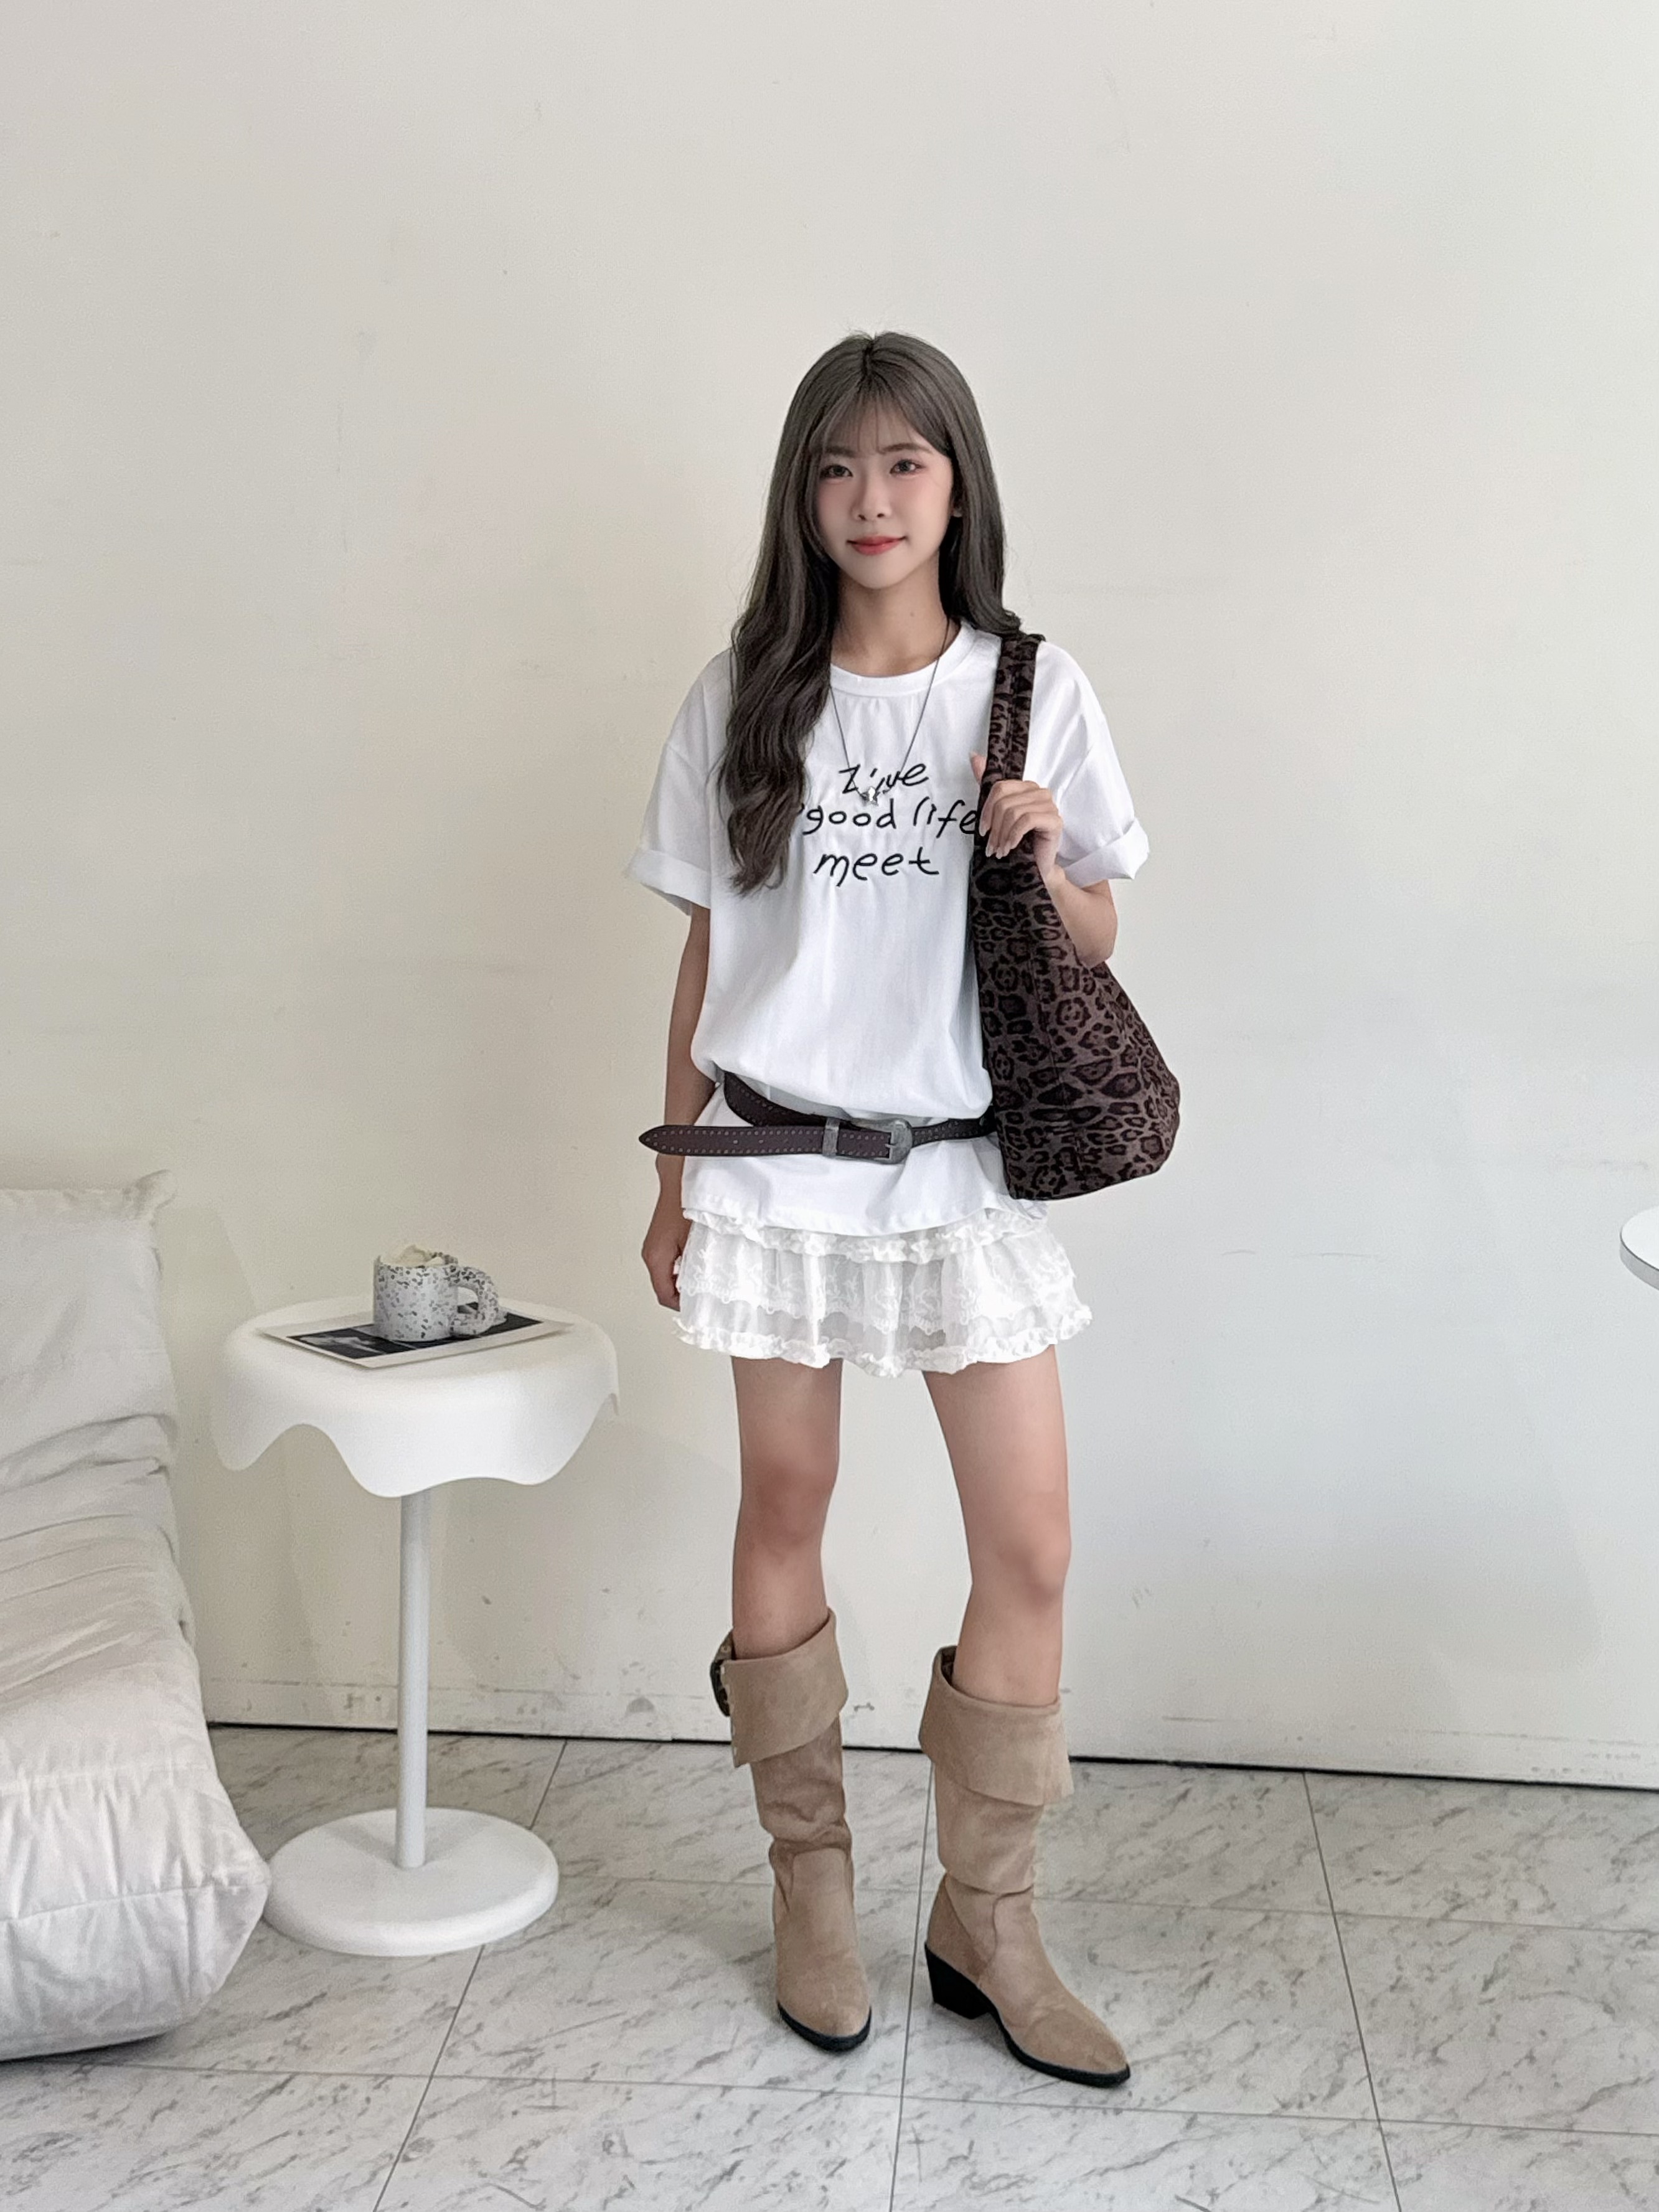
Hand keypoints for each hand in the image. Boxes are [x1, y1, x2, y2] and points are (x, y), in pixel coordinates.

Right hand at [641, 1184, 691, 1309]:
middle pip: (664, 1287)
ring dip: (683, 1280)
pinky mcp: (660, 1241)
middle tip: (703, 1295)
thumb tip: (703, 1287)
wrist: (679, 1181)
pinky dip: (682, 1268)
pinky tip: (697, 1262)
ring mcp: (654, 1247)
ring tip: (702, 1279)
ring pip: (667, 1275)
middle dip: (683, 1294)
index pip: (664, 1295)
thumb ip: (696, 1268)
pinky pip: (669, 1263)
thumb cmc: (686, 1205)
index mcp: (656, 1257)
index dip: (681, 1305)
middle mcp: (651, 1254)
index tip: (696, 1307)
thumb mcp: (695, 1242)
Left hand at [970, 750, 1063, 878]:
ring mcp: (1049, 805)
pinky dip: (1014, 836)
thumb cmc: (1016, 843)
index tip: (983, 831)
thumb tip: (974, 755)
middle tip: (991, 847)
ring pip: (1014, 812)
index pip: (999, 787)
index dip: (987, 810)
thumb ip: (987, 785)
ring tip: (1000, 851)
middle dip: (994, 828)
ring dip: (1002, 835)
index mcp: (1026, 787)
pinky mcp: (1055, 820)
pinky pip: (1026, 820)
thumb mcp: (998, 814)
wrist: (1035, 869)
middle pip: (1005, 801)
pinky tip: (1010, 848)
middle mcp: (1039, 792)